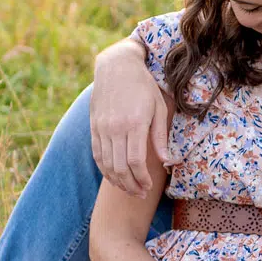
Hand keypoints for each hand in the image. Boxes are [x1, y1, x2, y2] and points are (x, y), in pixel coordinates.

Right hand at [90, 42, 172, 198]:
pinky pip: (97, 155)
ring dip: (118, 181)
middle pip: (120, 167)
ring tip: (129, 190)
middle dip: (131, 185)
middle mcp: (115, 127)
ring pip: (106, 164)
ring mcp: (102, 128)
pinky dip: (105, 170)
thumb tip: (167, 162)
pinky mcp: (94, 127)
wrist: (116, 66)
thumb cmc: (143, 86)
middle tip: (140, 194)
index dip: (142, 179)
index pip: (136, 161)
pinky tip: (114, 177)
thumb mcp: (158, 107)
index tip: (149, 187)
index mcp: (135, 123)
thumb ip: (160, 137)